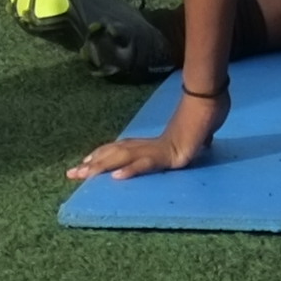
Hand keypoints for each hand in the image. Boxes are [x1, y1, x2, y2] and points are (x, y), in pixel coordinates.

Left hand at [66, 95, 220, 184]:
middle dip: (91, 165)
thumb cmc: (204, 115)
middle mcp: (148, 144)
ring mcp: (157, 149)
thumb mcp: (196, 136)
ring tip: (84, 175)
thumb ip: (196, 139)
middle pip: (114, 154)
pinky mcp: (168, 155)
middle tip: (70, 174)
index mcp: (152, 142)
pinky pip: (146, 164)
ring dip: (101, 167)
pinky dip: (131, 170)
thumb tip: (206, 140)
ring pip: (122, 158)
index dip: (101, 155)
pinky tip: (117, 177)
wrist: (210, 104)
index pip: (120, 149)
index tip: (84, 163)